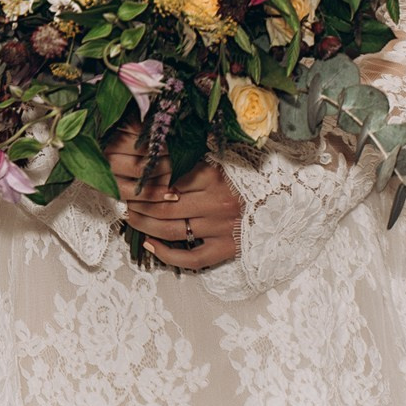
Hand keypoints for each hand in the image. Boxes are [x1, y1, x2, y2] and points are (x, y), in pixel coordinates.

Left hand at [105, 125, 242, 270]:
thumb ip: (189, 155)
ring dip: (144, 225)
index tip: (125, 177)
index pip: (165, 178)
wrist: (283, 200)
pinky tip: (150, 245)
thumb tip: (151, 147)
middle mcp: (216, 201)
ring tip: (130, 218)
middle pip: (163, 205)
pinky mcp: (226, 249)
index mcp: (213, 174)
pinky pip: (191, 258)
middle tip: (122, 200)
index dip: (140, 180)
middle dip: (137, 203)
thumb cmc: (246, 176)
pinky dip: (166, 255)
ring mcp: (221, 227)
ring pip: (171, 230)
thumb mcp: (218, 158)